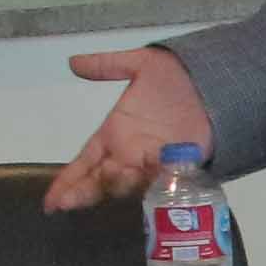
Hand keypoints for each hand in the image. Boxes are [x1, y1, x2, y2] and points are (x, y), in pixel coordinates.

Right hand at [47, 46, 210, 213]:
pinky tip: (141, 189)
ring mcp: (152, 163)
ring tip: (104, 183)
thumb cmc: (175, 77)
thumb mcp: (140, 65)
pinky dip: (150, 186)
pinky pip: (160, 182)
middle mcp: (129, 153)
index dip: (68, 181)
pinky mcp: (178, 167)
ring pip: (126, 183)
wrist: (214, 82)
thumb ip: (107, 65)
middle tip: (67, 203)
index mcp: (115, 133)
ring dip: (114, 185)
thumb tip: (73, 62)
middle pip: (100, 180)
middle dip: (83, 192)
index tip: (51, 201)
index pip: (84, 162)